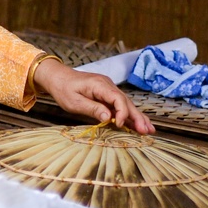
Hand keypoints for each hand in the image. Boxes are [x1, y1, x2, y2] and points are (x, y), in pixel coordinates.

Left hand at [34, 58, 154, 133]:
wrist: (57, 76)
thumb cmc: (63, 88)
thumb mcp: (74, 102)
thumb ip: (92, 109)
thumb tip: (109, 118)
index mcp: (100, 85)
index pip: (118, 99)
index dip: (122, 112)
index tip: (119, 125)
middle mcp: (108, 85)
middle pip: (126, 102)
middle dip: (138, 117)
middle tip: (147, 130)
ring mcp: (108, 89)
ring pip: (126, 104)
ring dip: (137, 117)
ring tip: (149, 129)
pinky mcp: (106, 94)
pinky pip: (120, 105)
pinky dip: (128, 115)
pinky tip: (137, 123)